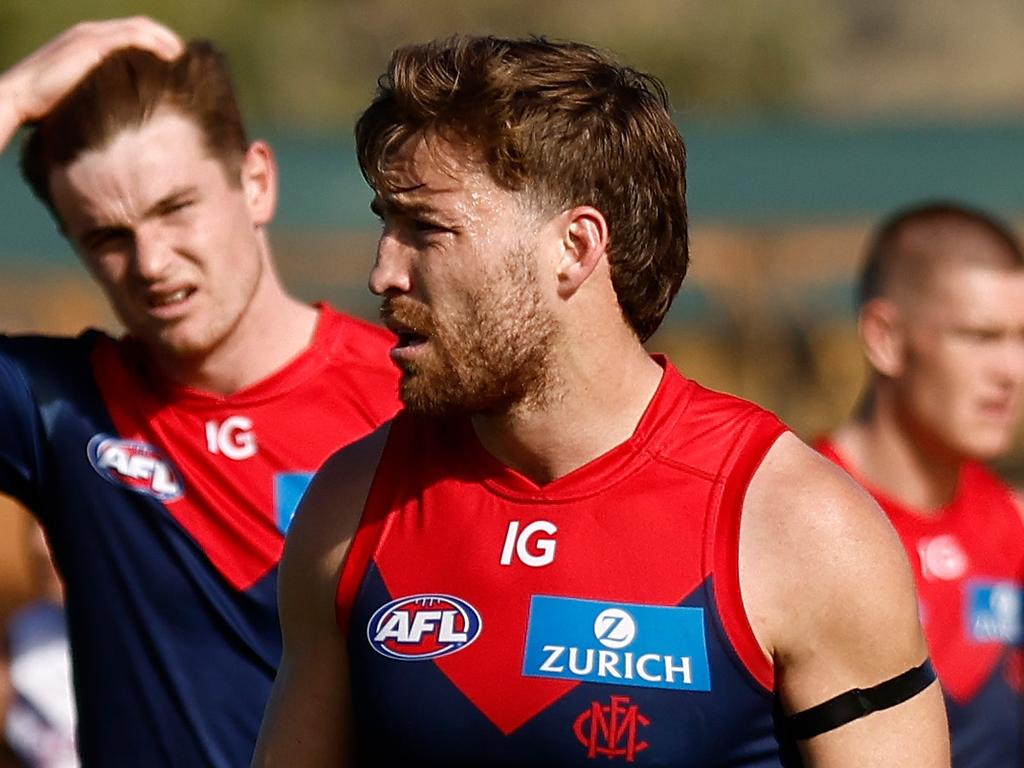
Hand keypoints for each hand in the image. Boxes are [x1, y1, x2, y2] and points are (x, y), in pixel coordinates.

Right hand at [0, 17, 182, 148]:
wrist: (19, 99)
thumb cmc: (50, 106)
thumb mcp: (88, 94)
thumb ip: (111, 92)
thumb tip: (140, 114)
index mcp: (93, 42)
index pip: (135, 34)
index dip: (160, 45)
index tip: (181, 67)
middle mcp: (93, 33)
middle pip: (143, 27)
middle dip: (169, 41)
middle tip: (189, 61)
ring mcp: (91, 35)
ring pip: (141, 28)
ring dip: (167, 41)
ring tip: (184, 60)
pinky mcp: (91, 45)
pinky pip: (131, 37)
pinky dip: (155, 44)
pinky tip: (171, 58)